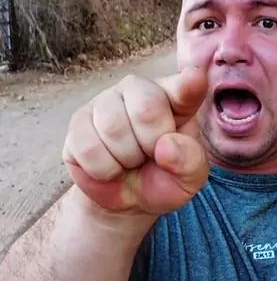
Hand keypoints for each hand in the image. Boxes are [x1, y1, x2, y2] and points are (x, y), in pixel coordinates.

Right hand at [63, 66, 208, 215]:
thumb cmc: (163, 179)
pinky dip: (103, 169)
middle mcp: (139, 89)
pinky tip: (109, 166)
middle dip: (151, 145)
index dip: (188, 84)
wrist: (127, 200)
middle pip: (146, 108)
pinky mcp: (78, 122)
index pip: (185, 86)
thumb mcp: (188, 179)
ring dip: (126, 159)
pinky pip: (89, 148)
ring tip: (130, 161)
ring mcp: (105, 101)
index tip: (193, 80)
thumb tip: (166, 146)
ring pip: (114, 128)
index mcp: (176, 98)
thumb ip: (190, 162)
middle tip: (151, 156)